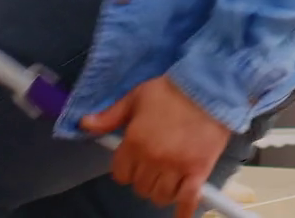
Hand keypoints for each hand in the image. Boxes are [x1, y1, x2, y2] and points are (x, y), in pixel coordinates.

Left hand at [82, 76, 232, 215]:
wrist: (210, 88)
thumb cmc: (171, 91)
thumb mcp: (136, 97)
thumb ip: (110, 116)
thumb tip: (84, 125)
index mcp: (134, 142)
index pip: (120, 175)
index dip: (126, 169)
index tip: (134, 162)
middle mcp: (152, 159)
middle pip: (140, 188)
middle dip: (144, 179)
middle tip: (154, 166)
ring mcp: (176, 167)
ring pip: (160, 196)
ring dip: (162, 190)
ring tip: (168, 179)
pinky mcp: (198, 171)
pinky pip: (188, 199)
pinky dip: (183, 210)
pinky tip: (181, 214)